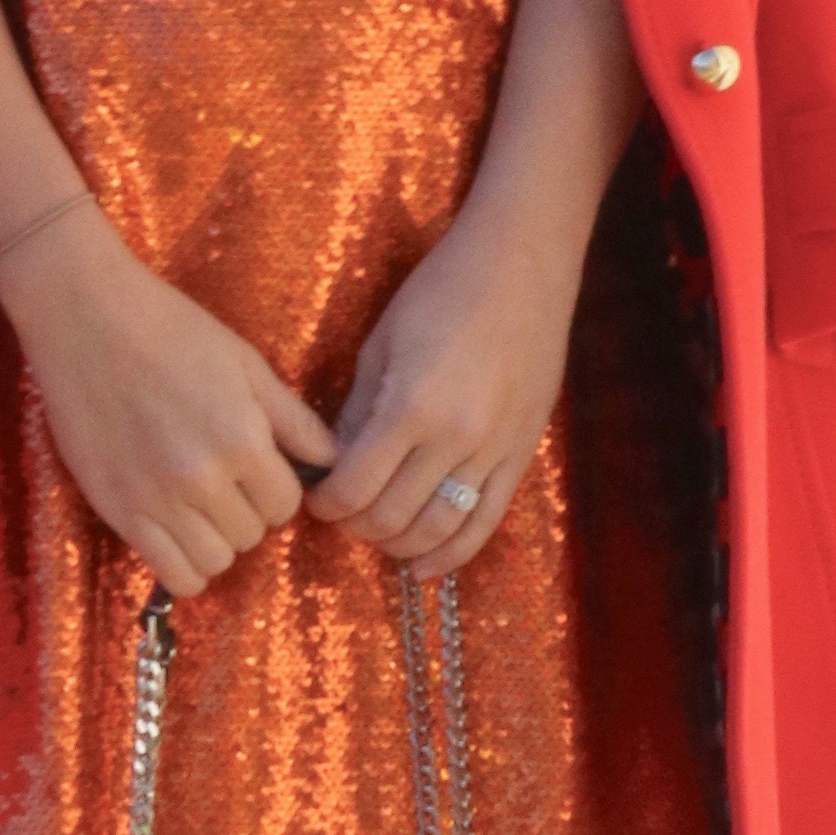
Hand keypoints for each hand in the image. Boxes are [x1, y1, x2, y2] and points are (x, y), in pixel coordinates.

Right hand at [0, 204, 338, 597]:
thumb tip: (332, 461)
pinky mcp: (118, 511)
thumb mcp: (247, 364)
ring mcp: (156, 500)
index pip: (286, 504)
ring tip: (201, 507)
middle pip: (252, 536)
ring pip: (215, 562)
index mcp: (241, 440)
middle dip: (247, 512)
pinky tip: (179, 533)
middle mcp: (202, 479)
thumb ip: (295, 419)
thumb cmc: (173, 331)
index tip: (258, 469)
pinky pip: (172, 574)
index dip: (277, 489)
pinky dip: (185, 566)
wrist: (86, 318)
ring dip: (217, 540)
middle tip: (225, 480)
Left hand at [306, 188, 583, 574]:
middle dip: (355, 525)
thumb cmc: (440, 292)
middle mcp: (454, 439)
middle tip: (341, 514)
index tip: (314, 497)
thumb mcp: (381, 345)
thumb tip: (333, 466)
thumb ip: (356, 414)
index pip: (353, 487)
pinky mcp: (521, 455)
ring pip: (437, 529)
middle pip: (391, 517)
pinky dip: (452, 553)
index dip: (325, 503)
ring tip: (376, 534)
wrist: (521, 267)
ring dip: (398, 544)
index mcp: (410, 407)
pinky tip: (424, 567)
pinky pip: (486, 522)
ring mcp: (494, 451)